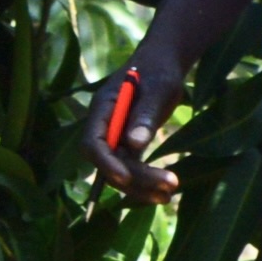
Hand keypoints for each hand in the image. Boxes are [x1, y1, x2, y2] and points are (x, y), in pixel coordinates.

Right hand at [86, 39, 190, 205]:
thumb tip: (134, 144)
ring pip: (121, 170)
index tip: (126, 177)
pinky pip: (133, 169)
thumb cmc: (159, 70)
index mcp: (102, 109)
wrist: (164, 64)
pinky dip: (147, 182)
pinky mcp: (130, 145)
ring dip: (142, 187)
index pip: (93, 143)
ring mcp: (116, 137)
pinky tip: (167, 193)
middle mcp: (105, 127)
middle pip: (108, 162)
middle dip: (134, 179)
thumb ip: (145, 114)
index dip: (106, 163)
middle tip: (168, 188)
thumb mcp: (157, 88)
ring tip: (169, 196)